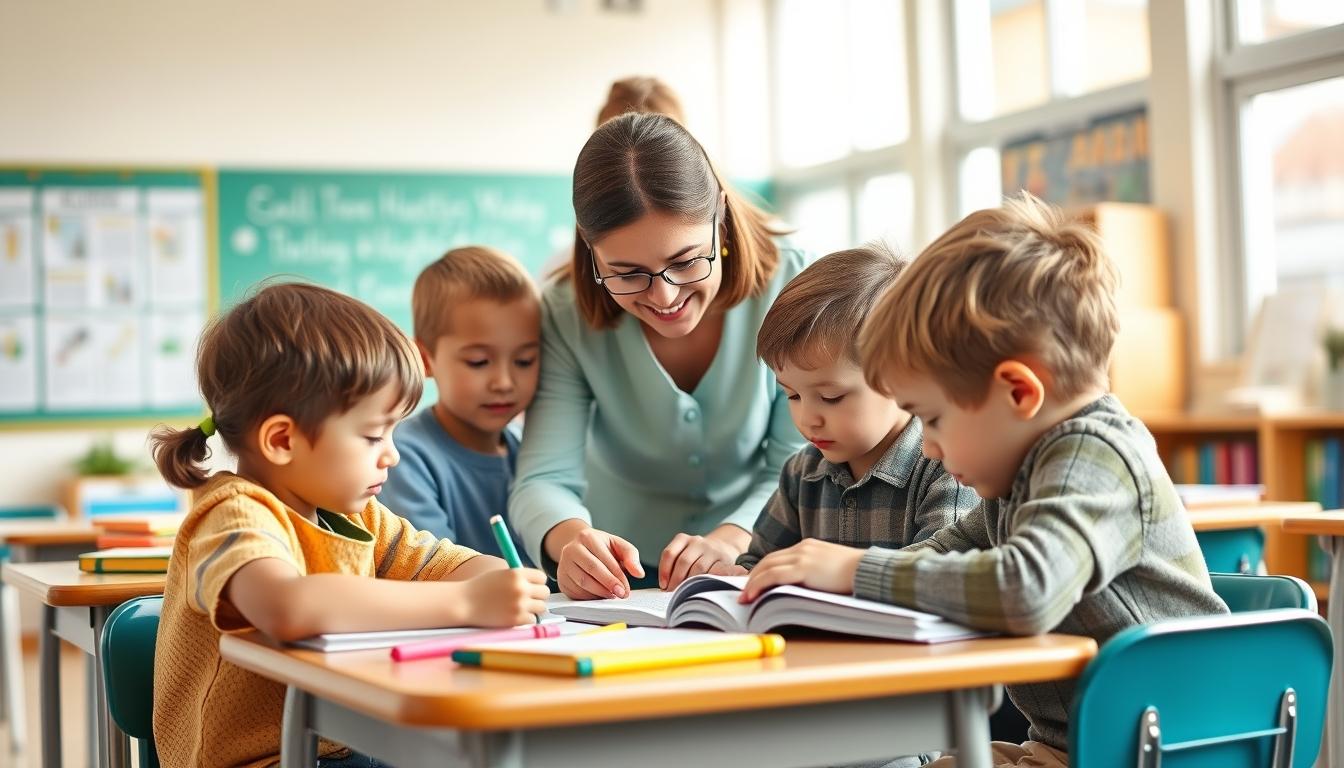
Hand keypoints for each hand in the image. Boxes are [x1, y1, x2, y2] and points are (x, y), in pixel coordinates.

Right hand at [461, 568, 549, 625]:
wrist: (464, 602)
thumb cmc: (480, 588)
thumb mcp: (501, 574)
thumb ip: (519, 577)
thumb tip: (537, 583)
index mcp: (517, 574)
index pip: (542, 577)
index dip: (537, 582)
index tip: (531, 586)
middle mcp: (521, 588)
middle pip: (545, 593)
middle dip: (537, 596)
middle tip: (528, 599)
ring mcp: (519, 605)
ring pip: (541, 607)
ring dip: (533, 608)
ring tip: (521, 607)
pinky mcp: (516, 619)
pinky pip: (532, 620)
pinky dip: (526, 619)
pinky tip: (515, 615)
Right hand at [554, 525, 643, 599]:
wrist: (579, 547)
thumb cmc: (601, 547)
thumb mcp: (618, 545)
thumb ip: (631, 556)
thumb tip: (639, 573)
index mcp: (587, 537)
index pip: (603, 560)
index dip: (616, 576)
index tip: (626, 589)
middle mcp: (571, 549)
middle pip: (591, 570)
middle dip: (608, 584)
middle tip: (621, 594)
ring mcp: (563, 565)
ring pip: (582, 583)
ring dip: (599, 592)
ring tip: (612, 595)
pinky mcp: (561, 579)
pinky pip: (575, 592)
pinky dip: (589, 597)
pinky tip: (599, 596)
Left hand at [659, 532, 744, 589]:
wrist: (722, 546)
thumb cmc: (696, 555)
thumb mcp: (684, 553)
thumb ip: (674, 565)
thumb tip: (665, 587)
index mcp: (682, 539)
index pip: (669, 553)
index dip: (664, 571)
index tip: (663, 585)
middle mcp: (696, 541)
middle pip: (683, 561)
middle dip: (676, 579)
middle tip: (673, 592)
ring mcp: (711, 549)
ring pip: (698, 568)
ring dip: (690, 582)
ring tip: (685, 592)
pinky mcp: (723, 558)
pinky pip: (712, 572)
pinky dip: (704, 582)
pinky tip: (700, 588)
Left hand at [739, 539, 864, 602]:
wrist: (869, 571)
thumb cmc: (855, 575)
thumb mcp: (831, 569)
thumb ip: (815, 573)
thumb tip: (800, 589)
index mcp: (809, 547)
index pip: (779, 557)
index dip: (763, 571)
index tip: (754, 584)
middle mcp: (803, 548)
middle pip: (768, 560)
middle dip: (753, 577)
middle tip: (744, 593)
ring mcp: (802, 556)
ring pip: (767, 567)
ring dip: (752, 583)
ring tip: (744, 598)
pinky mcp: (803, 568)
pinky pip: (773, 576)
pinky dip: (758, 585)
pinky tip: (751, 596)